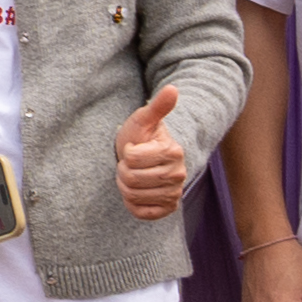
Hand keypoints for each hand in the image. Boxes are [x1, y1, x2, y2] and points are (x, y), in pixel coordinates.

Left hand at [109, 82, 194, 225]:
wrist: (143, 158)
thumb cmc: (140, 137)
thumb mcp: (143, 119)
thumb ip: (158, 107)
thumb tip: (172, 88)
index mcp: (174, 152)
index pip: (132, 158)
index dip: (126, 153)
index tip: (133, 148)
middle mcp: (179, 175)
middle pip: (131, 178)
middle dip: (122, 170)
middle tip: (129, 164)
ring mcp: (175, 194)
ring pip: (133, 195)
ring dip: (125, 185)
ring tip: (132, 175)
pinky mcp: (168, 209)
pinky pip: (141, 213)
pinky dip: (132, 203)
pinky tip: (137, 192)